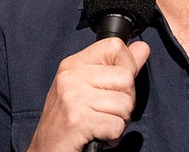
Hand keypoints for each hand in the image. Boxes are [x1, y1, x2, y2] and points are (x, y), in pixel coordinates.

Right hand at [28, 38, 149, 150]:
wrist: (46, 151)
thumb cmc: (68, 122)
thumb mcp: (88, 88)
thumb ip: (117, 68)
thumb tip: (143, 47)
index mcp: (74, 64)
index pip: (115, 46)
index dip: (127, 67)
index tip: (115, 86)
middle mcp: (71, 76)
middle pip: (126, 78)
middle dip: (125, 101)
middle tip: (105, 112)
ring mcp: (73, 97)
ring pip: (125, 104)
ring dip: (118, 121)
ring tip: (99, 125)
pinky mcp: (78, 120)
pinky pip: (117, 125)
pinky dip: (112, 137)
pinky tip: (97, 136)